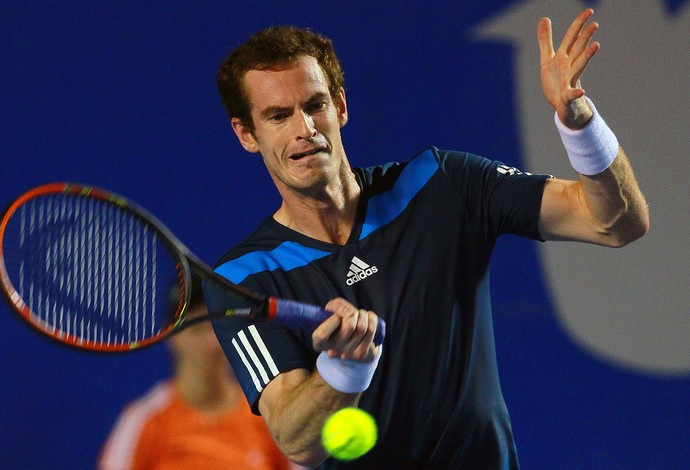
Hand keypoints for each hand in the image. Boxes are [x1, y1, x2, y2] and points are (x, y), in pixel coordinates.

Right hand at [312, 298, 378, 360]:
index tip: (337, 316)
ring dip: (362, 315)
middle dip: (352, 312)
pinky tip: (367, 318)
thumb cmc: (339, 323)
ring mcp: (348, 354)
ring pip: (362, 327)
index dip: (333, 320)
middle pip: (349, 326)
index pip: (322, 334)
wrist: (351, 341)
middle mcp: (332, 351)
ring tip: (359, 314)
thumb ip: (335, 306)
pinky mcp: (361, 354)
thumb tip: (345, 309)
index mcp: (319, 342)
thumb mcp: (331, 312)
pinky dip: (371, 318)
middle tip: (351, 312)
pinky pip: (371, 330)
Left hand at [538, 9, 599, 128]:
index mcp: (564, 57)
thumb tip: (544, 18)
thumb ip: (546, 40)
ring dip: (587, 56)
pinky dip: (576, 92)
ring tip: (596, 45)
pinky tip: (581, 91)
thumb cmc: (556, 82)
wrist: (563, 106)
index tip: (589, 11)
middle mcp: (569, 66)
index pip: (572, 38)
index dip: (579, 24)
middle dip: (585, 37)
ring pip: (579, 67)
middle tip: (594, 24)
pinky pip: (572, 94)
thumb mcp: (547, 60)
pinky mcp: (567, 96)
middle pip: (578, 49)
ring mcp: (570, 81)